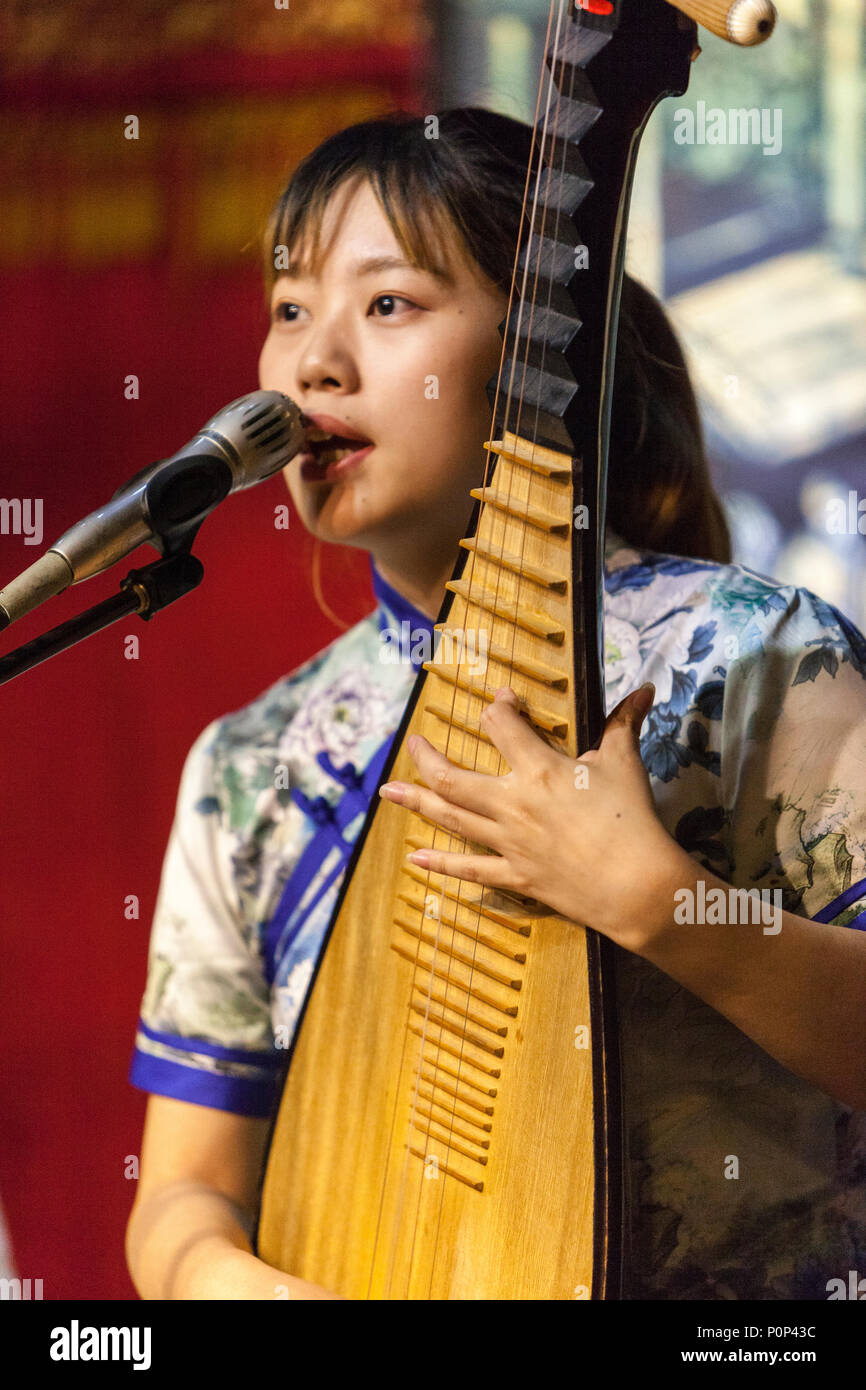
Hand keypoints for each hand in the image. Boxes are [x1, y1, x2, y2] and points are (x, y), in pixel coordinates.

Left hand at [378, 683, 684, 953]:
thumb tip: (645, 689)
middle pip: (453, 777)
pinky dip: (441, 863)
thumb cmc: (632, 820)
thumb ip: (625, 724)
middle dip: (426, 758)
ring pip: (451, 818)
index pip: (502, 726)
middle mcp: (512, 803)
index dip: (498, 707)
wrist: (636, 886)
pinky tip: (416, 856)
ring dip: (417, 802)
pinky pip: (470, 868)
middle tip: (411, 744)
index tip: (499, 700)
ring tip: (389, 792)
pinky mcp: (515, 875)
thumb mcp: (626, 765)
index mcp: (538, 770)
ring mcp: (509, 842)